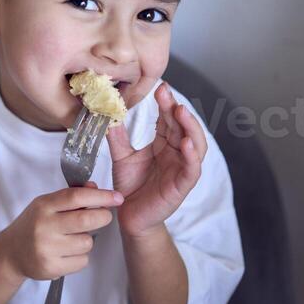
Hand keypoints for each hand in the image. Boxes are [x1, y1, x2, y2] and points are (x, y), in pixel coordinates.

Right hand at [3, 186, 123, 280]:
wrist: (11, 253)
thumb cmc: (34, 225)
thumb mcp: (47, 205)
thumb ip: (70, 196)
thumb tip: (95, 187)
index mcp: (43, 206)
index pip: (76, 197)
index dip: (100, 196)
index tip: (117, 197)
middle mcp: (44, 226)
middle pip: (86, 220)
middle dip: (103, 217)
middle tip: (104, 216)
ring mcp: (46, 248)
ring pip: (87, 242)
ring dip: (87, 240)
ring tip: (73, 239)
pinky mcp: (51, 268)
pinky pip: (82, 261)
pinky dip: (80, 257)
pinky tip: (67, 254)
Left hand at [106, 81, 207, 237]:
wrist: (128, 216)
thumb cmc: (130, 187)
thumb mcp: (121, 156)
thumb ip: (117, 136)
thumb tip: (108, 112)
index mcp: (164, 144)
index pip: (168, 119)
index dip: (166, 103)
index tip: (159, 88)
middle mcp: (176, 153)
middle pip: (183, 127)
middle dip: (177, 109)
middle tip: (166, 94)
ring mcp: (181, 169)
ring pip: (195, 144)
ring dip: (190, 127)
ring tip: (180, 112)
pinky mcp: (182, 186)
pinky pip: (192, 169)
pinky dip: (191, 156)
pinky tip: (185, 143)